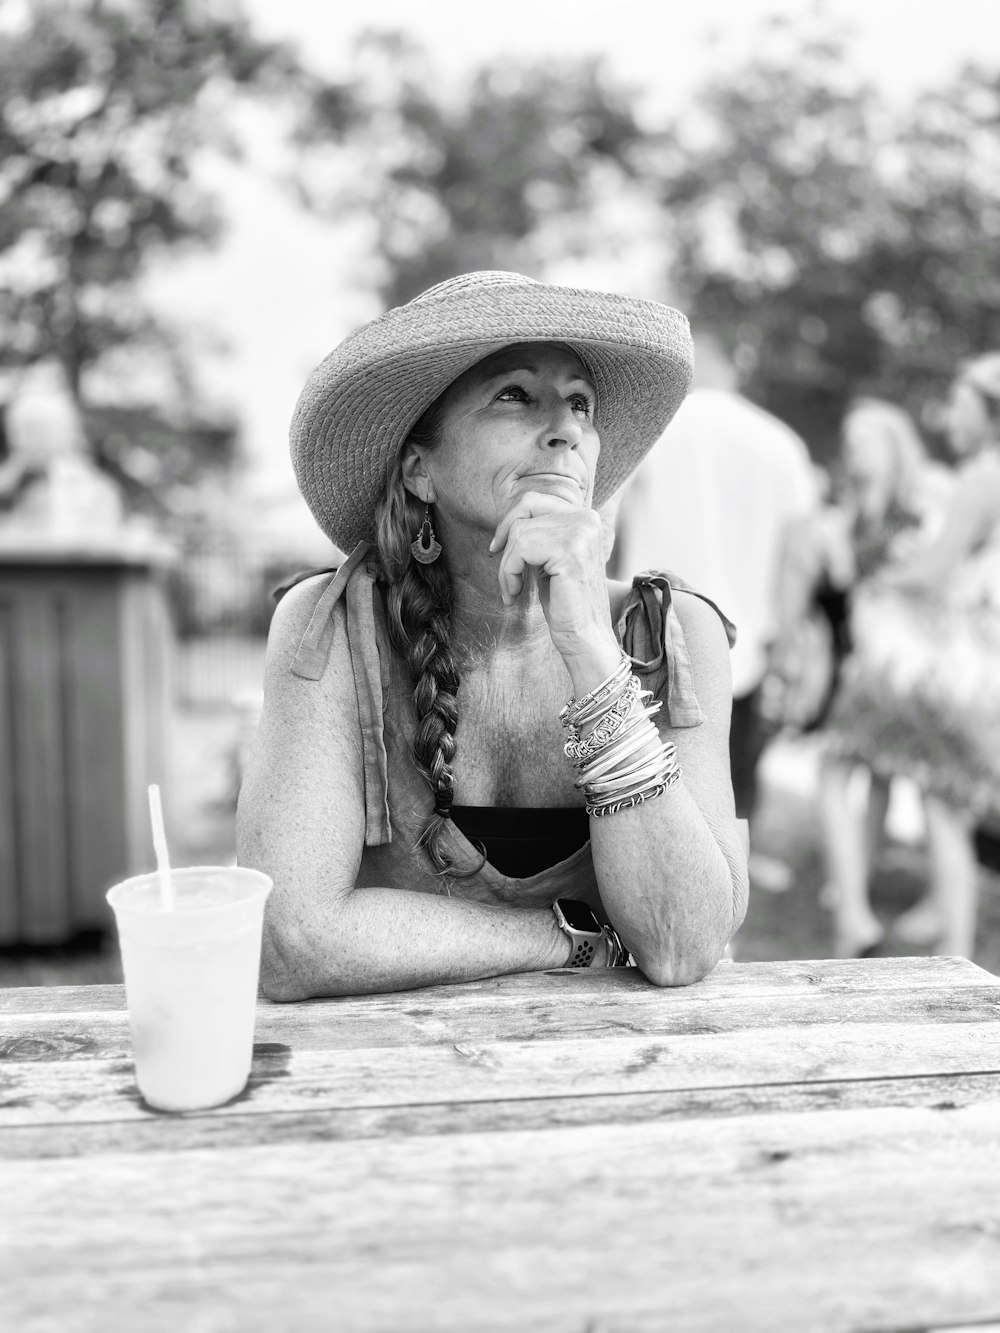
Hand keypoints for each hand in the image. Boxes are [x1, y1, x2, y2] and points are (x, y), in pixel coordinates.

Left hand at [489, 489, 618, 671]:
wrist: (585, 638)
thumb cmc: (565, 603)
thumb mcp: (549, 559)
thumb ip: (539, 535)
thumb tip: (509, 521)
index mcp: (585, 517)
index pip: (534, 501)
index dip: (510, 521)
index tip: (496, 548)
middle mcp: (587, 519)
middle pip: (525, 512)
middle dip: (506, 542)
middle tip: (503, 573)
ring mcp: (580, 533)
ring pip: (519, 533)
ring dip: (507, 566)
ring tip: (511, 590)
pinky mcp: (569, 552)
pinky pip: (521, 551)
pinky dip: (509, 574)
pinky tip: (514, 594)